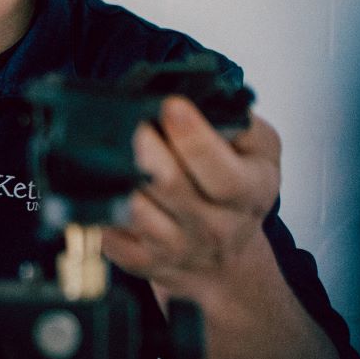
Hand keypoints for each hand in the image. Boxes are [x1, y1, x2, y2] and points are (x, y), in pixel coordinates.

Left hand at [100, 97, 281, 295]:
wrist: (227, 260)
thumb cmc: (240, 190)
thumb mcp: (260, 151)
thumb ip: (239, 122)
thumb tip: (205, 96)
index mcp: (251, 192)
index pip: (223, 172)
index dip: (194, 137)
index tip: (171, 105)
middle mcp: (217, 227)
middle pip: (170, 185)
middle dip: (145, 147)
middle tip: (130, 119)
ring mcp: (178, 248)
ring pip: (136, 210)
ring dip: (118, 176)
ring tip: (108, 149)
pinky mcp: (144, 262)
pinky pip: (110, 234)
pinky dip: (99, 209)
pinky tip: (99, 187)